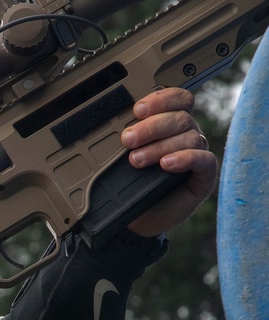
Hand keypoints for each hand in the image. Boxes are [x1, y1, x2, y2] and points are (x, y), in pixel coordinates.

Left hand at [121, 87, 217, 236]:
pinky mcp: (204, 176)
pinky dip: (185, 158)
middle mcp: (188, 134)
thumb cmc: (133, 185)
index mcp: (171, 124)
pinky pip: (204, 160)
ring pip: (189, 137)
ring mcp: (197, 154)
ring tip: (137, 160)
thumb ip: (127, 140)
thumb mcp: (124, 160)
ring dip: (160, 146)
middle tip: (128, 140)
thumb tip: (114, 127)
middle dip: (151, 126)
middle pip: (180, 117)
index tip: (137, 110)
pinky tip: (166, 164)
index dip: (160, 100)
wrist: (138, 220)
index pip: (177, 99)